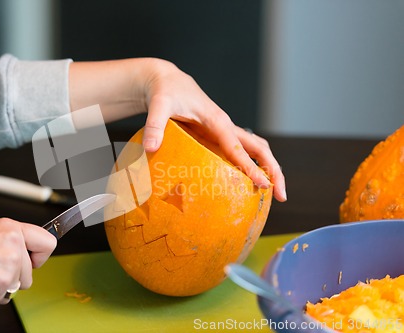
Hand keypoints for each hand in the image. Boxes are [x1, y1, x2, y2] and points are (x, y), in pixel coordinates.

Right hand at [0, 218, 54, 308]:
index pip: (48, 242)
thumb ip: (12, 245)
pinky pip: (1, 299)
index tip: (32, 262)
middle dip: (11, 280)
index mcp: (12, 229)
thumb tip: (29, 259)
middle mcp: (15, 242)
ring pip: (16, 289)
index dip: (41, 257)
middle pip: (30, 274)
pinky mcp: (3, 280)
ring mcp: (11, 261)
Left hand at [68, 58, 285, 201]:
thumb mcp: (158, 105)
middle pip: (260, 149)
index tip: (263, 185)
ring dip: (268, 168)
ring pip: (256, 149)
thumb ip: (154, 126)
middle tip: (281, 196)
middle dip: (273, 171)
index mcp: (217, 120)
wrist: (167, 81)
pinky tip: (249, 182)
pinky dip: (252, 165)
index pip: (238, 147)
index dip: (250, 167)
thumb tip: (150, 148)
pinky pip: (242, 151)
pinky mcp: (219, 135)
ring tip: (272, 193)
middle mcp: (226, 126)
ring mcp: (225, 131)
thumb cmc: (164, 92)